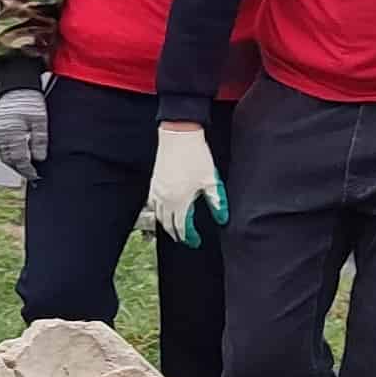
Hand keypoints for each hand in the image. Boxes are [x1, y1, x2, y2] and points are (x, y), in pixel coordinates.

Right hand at [0, 87, 48, 183]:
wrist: (16, 85)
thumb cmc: (30, 100)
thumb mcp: (40, 120)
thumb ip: (40, 140)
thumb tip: (39, 158)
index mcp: (13, 134)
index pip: (19, 159)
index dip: (28, 169)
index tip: (36, 175)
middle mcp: (3, 135)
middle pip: (9, 160)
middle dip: (20, 169)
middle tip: (32, 175)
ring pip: (4, 156)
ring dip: (14, 164)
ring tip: (26, 168)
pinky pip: (1, 148)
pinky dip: (9, 155)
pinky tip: (18, 156)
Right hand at [144, 124, 226, 245]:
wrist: (178, 136)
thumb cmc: (195, 156)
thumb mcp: (211, 180)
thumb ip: (216, 201)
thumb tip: (222, 218)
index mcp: (180, 201)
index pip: (183, 227)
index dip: (190, 237)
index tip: (196, 241)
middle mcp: (165, 200)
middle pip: (168, 225)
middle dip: (177, 234)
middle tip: (185, 239)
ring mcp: (157, 192)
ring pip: (159, 216)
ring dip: (167, 225)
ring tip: (175, 229)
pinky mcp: (153, 183)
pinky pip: (153, 205)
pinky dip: (159, 212)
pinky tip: (164, 211)